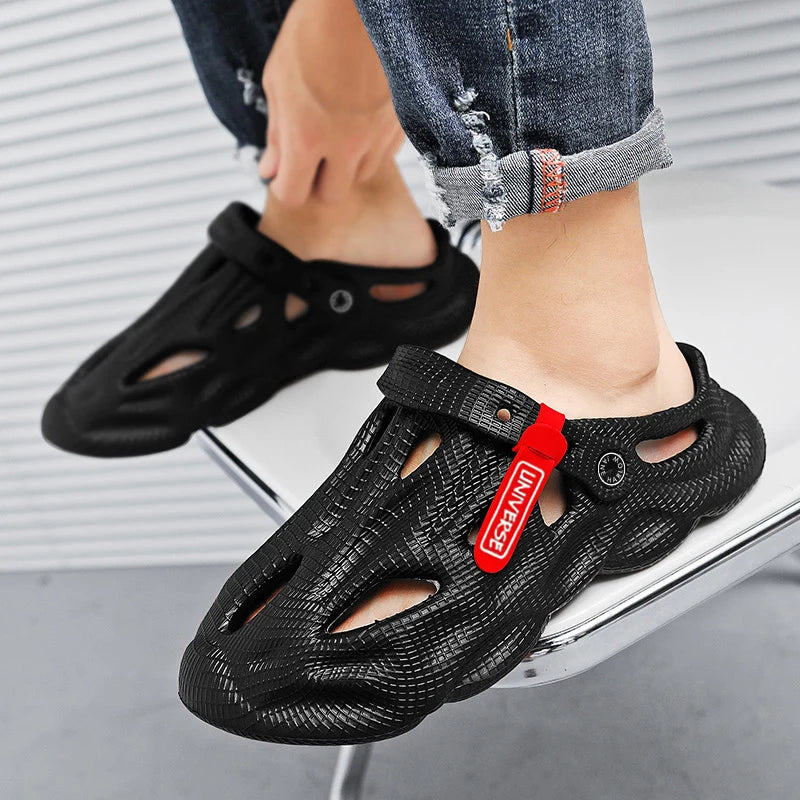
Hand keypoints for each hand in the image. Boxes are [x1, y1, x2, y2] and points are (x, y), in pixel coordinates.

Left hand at [259, 0, 404, 206]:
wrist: (359, 6)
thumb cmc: (313, 34)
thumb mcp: (279, 81)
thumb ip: (277, 134)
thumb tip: (270, 170)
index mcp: (306, 137)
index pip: (293, 195)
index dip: (286, 187)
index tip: (286, 172)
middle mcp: (344, 146)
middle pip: (331, 195)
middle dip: (318, 181)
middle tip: (312, 154)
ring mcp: (376, 137)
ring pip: (360, 176)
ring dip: (346, 163)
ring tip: (339, 128)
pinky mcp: (399, 125)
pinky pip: (384, 154)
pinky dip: (370, 146)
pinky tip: (360, 118)